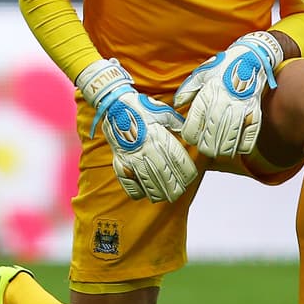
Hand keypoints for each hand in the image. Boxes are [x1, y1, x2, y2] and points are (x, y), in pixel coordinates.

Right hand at [77, 59, 195, 202]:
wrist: (114, 105)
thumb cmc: (140, 108)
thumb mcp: (163, 112)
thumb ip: (177, 124)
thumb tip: (188, 133)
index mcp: (158, 136)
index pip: (176, 160)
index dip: (185, 172)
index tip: (190, 177)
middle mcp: (145, 149)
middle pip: (163, 175)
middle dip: (173, 187)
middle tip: (179, 192)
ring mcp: (131, 157)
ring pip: (147, 182)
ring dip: (158, 192)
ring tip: (165, 197)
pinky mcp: (119, 162)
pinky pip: (127, 182)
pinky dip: (136, 191)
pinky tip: (144, 193)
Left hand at [173, 31, 284, 159]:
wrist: (252, 58)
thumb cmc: (225, 66)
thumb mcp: (202, 73)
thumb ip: (187, 90)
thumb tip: (176, 104)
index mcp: (208, 92)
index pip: (195, 121)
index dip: (190, 135)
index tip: (190, 138)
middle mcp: (224, 101)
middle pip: (212, 133)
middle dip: (206, 146)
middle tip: (204, 149)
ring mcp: (241, 107)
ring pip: (230, 136)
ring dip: (224, 148)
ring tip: (218, 152)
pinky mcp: (254, 110)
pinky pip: (250, 133)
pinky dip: (244, 144)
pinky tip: (238, 148)